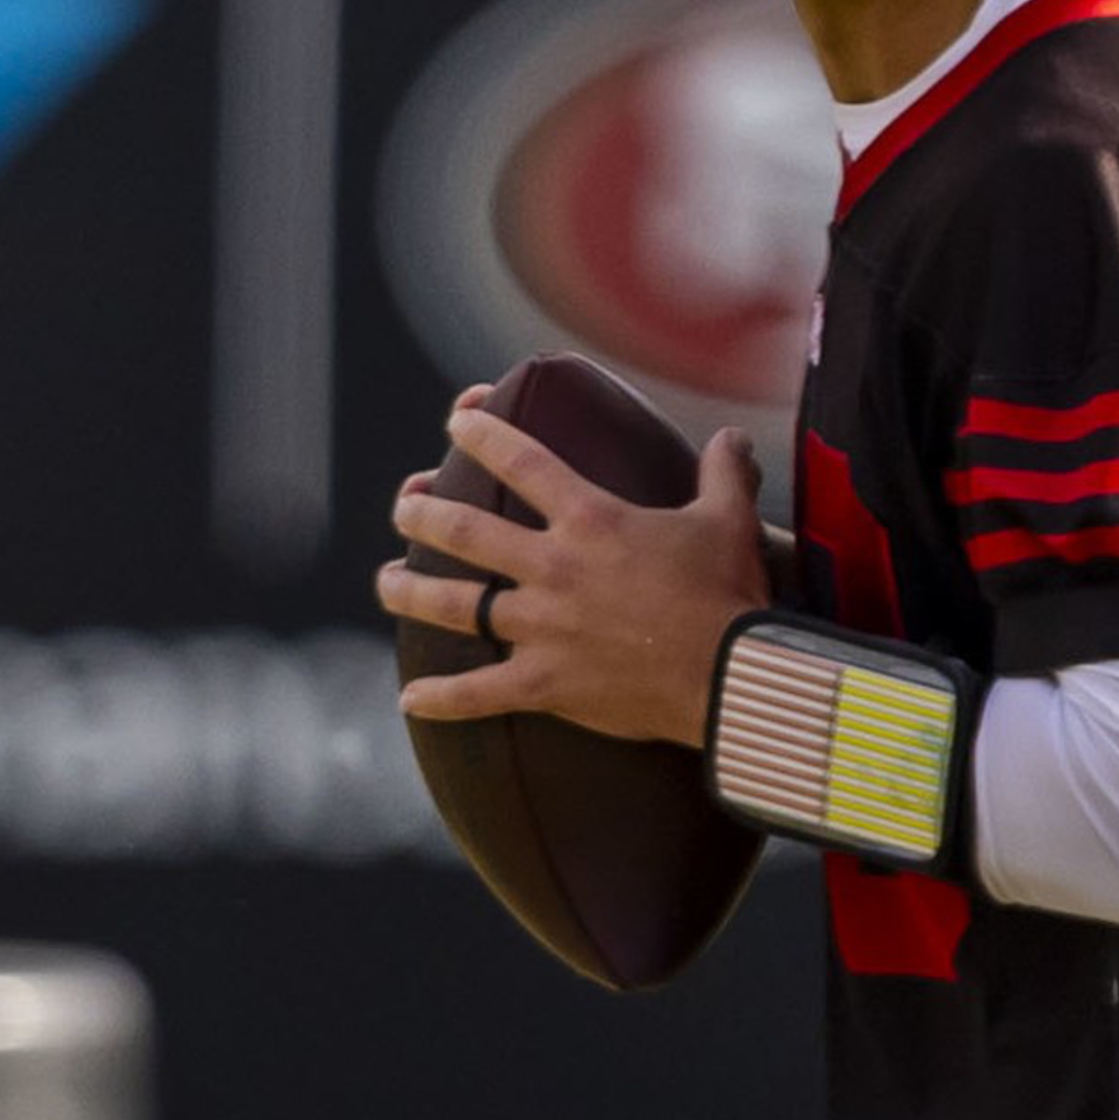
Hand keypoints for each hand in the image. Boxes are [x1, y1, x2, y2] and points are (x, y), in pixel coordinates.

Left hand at [374, 401, 771, 749]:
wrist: (729, 674)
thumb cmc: (729, 595)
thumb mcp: (730, 521)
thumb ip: (724, 472)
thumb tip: (733, 436)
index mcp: (590, 520)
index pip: (522, 462)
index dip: (482, 434)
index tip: (456, 421)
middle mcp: (553, 567)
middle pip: (464, 532)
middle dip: (422, 514)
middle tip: (403, 507)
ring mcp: (541, 627)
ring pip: (453, 605)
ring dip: (409, 591)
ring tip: (385, 583)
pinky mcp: (545, 683)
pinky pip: (479, 693)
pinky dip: (441, 697)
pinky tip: (409, 698)